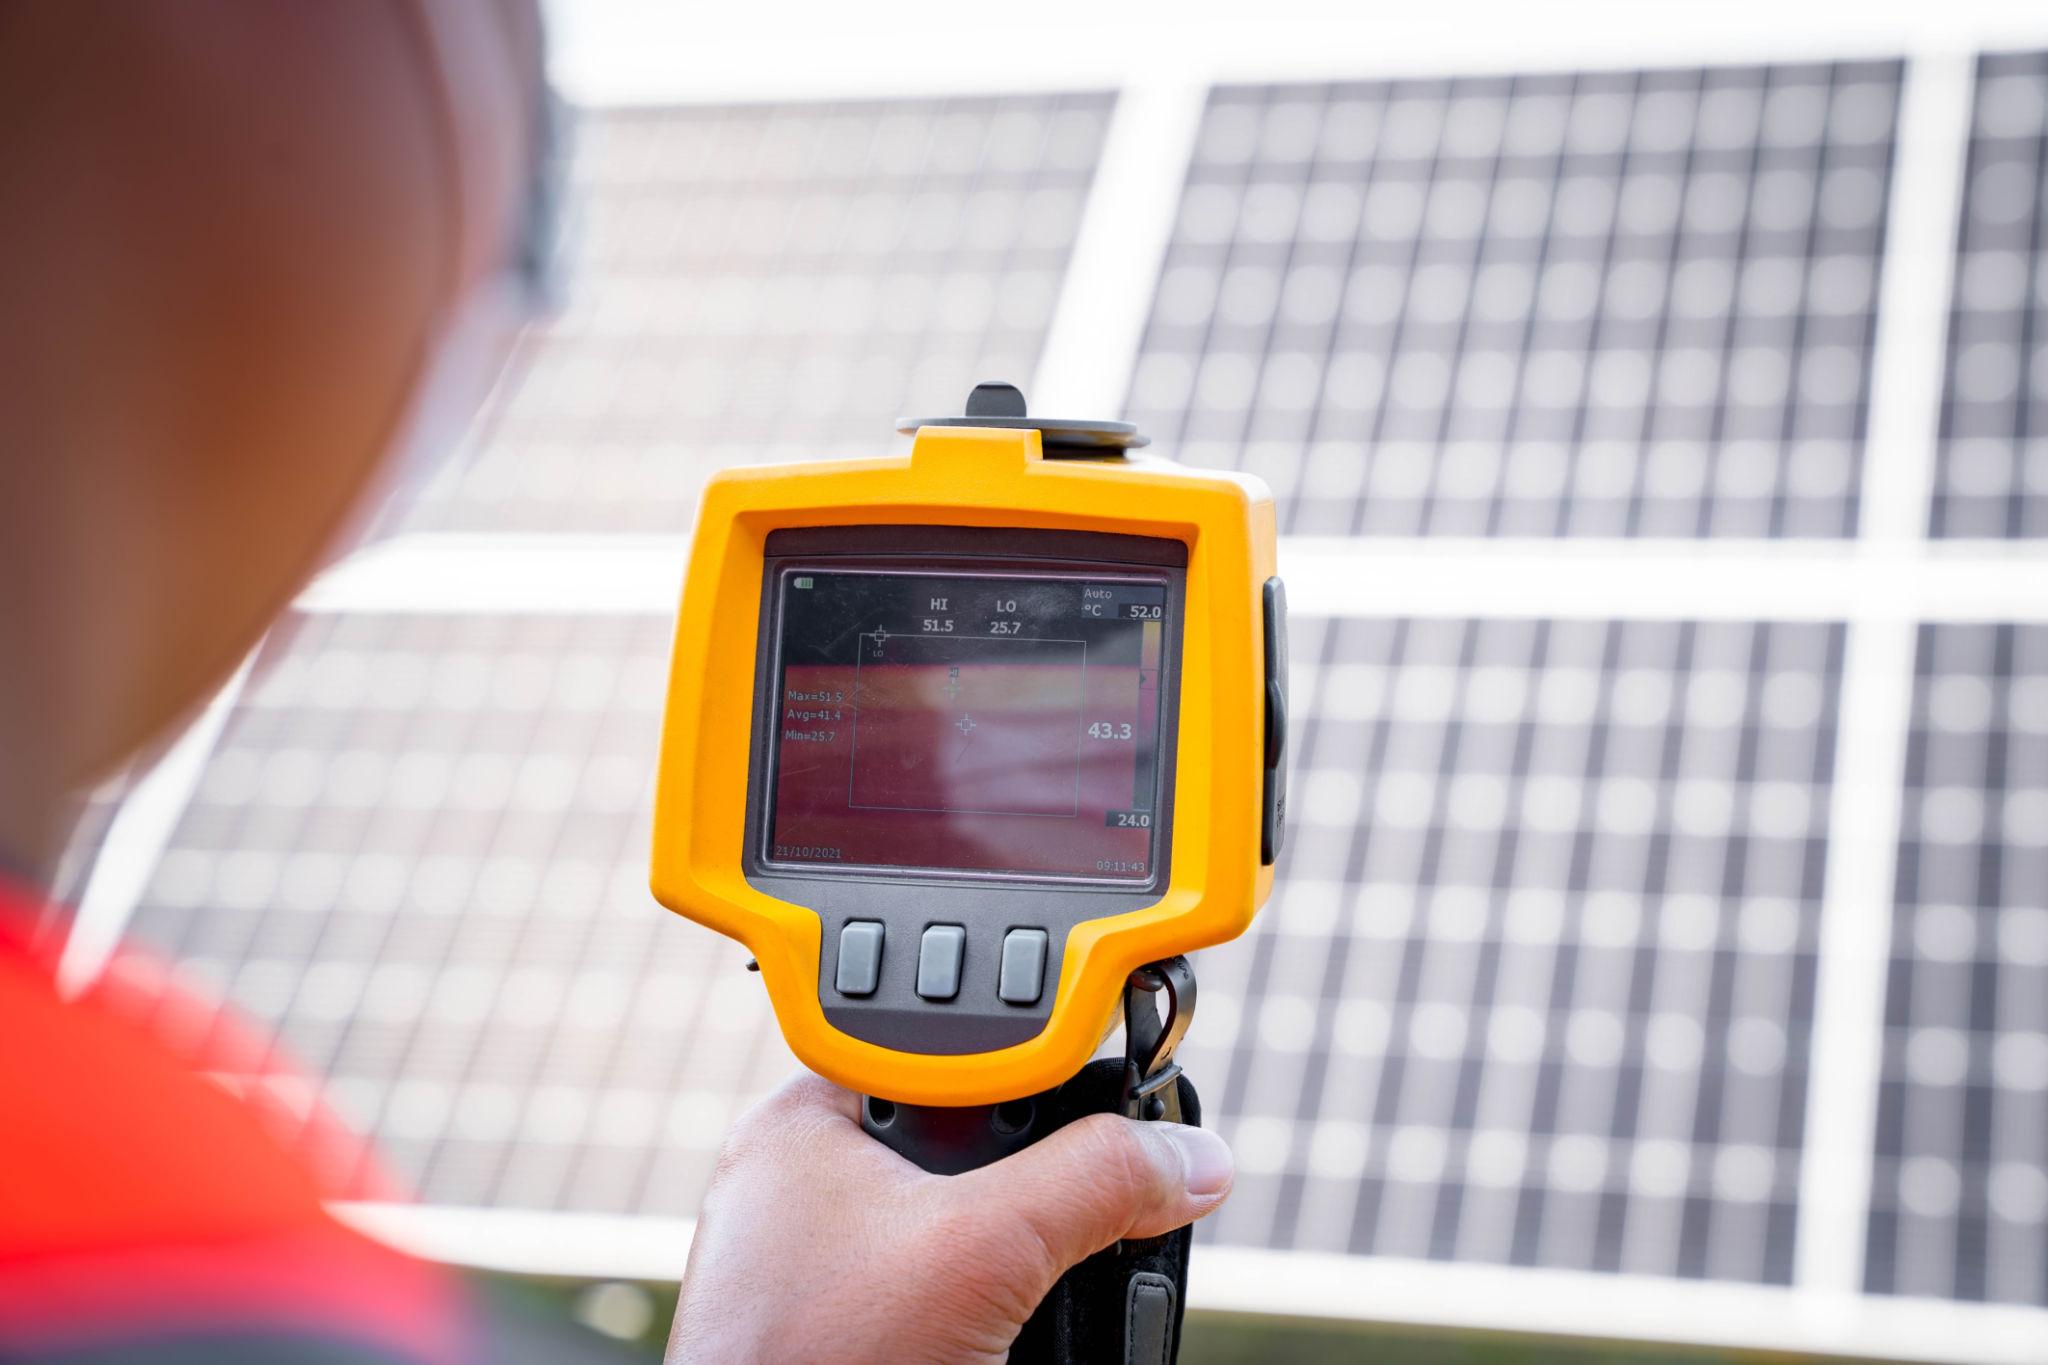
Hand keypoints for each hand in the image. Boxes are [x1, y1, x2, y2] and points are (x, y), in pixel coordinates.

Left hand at [666, 1073, 1233, 1363]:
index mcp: (805, 1121)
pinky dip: (995, 1304)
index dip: (1032, 1072)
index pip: (946, 1050)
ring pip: (967, 1223)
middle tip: (1071, 1219)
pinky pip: (950, 1286)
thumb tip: (1189, 1157)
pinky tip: (1010, 1333)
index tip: (1107, 1100)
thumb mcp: (984, 1248)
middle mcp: (807, 1182)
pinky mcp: (854, 1329)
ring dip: (1023, 1251)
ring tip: (1038, 1289)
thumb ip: (1094, 1181)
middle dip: (1035, 1179)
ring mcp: (825, 1265)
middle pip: (969, 1139)